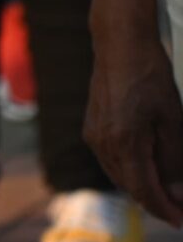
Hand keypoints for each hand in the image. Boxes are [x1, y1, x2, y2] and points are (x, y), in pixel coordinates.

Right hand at [87, 44, 182, 225]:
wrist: (120, 45)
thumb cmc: (150, 77)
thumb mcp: (172, 121)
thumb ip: (173, 161)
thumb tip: (176, 191)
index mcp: (123, 143)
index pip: (145, 191)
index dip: (165, 210)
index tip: (182, 220)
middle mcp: (102, 144)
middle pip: (129, 187)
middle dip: (155, 202)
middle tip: (179, 208)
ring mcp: (93, 135)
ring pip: (119, 176)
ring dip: (141, 188)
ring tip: (166, 193)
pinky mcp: (92, 126)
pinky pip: (111, 161)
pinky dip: (130, 172)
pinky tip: (146, 169)